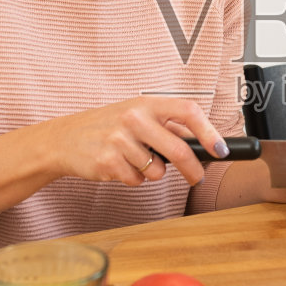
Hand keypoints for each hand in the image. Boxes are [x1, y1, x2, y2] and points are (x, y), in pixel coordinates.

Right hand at [35, 96, 227, 187]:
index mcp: (146, 104)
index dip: (209, 132)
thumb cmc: (107, 127)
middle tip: (197, 178)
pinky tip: (118, 166)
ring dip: (153, 174)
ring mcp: (119, 140)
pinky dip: (133, 179)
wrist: (64, 139)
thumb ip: (167, 127)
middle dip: (193, 170)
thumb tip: (206, 144)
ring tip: (134, 161)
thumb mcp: (137, 116)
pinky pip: (137, 181)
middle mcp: (134, 118)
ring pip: (157, 171)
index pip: (187, 111)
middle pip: (178, 149)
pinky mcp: (107, 162)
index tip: (221, 150)